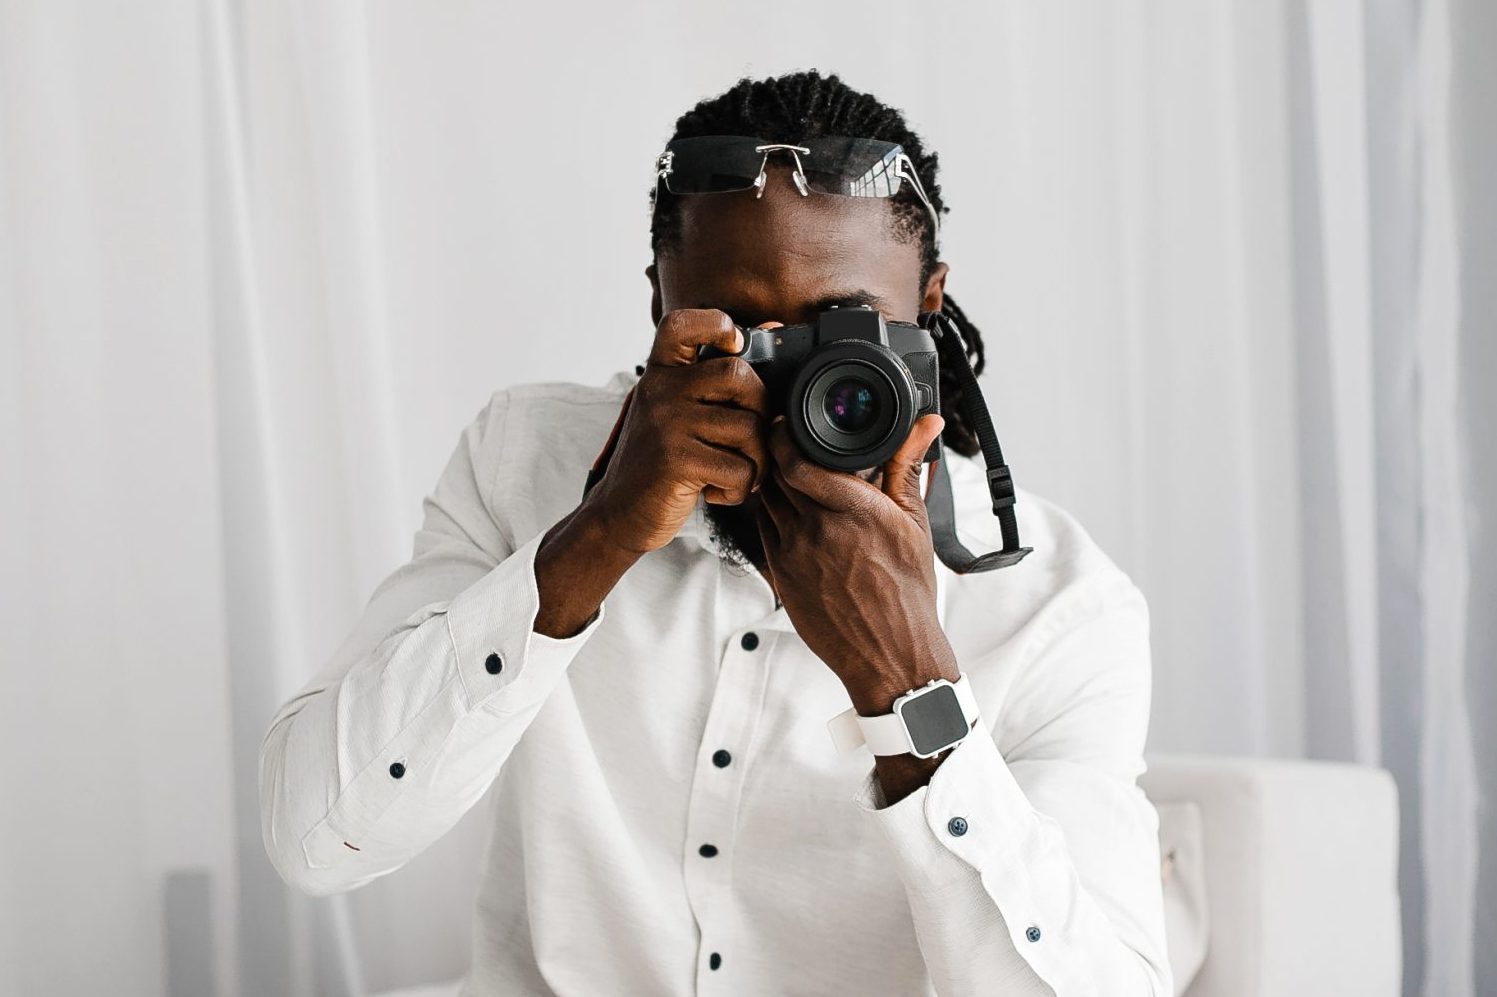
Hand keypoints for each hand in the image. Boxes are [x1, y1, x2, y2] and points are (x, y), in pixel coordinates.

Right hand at [584, 309, 768, 554]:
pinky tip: (717, 491)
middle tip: (748, 438)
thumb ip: (715, 377)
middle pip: (739, 375)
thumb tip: (774, 325)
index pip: (681, 324)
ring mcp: (667, 424)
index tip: (735, 345)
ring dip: (755, 461)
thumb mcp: (676, 412)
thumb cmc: (660, 461)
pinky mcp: (676, 461)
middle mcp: (660, 391)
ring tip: (733, 472)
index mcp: (660, 373)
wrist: (619, 513)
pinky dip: (740, 489)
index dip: (715, 324)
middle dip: (760, 410)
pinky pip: (740, 468)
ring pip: (748, 429)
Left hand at [753, 411, 958, 713]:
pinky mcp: (779, 574)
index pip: (797, 460)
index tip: (787, 421)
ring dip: (772, 480)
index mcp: (853, 510)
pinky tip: (789, 508)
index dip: (784, 434)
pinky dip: (771, 511)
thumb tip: (926, 423)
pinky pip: (763, 528)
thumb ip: (907, 466)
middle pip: (776, 473)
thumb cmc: (906, 591)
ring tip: (790, 473)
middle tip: (786, 439)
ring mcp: (793, 553)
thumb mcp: (913, 523)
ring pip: (766, 499)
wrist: (889, 652)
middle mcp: (818, 529)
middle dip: (777, 452)